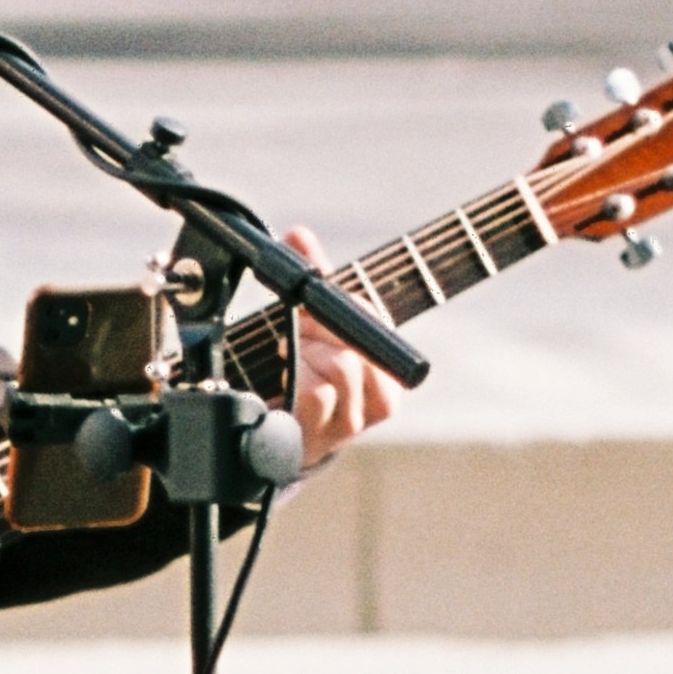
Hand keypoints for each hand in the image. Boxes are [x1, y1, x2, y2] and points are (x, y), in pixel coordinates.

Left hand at [281, 227, 403, 469]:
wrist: (283, 431)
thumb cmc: (307, 370)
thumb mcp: (317, 320)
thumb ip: (313, 274)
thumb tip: (298, 234)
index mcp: (389, 364)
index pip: (374, 320)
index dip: (342, 307)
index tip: (311, 307)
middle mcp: (382, 399)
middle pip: (357, 340)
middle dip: (316, 329)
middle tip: (296, 332)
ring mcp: (354, 423)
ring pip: (339, 365)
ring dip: (304, 354)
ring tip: (290, 359)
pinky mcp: (326, 440)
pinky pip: (315, 394)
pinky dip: (295, 379)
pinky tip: (285, 384)